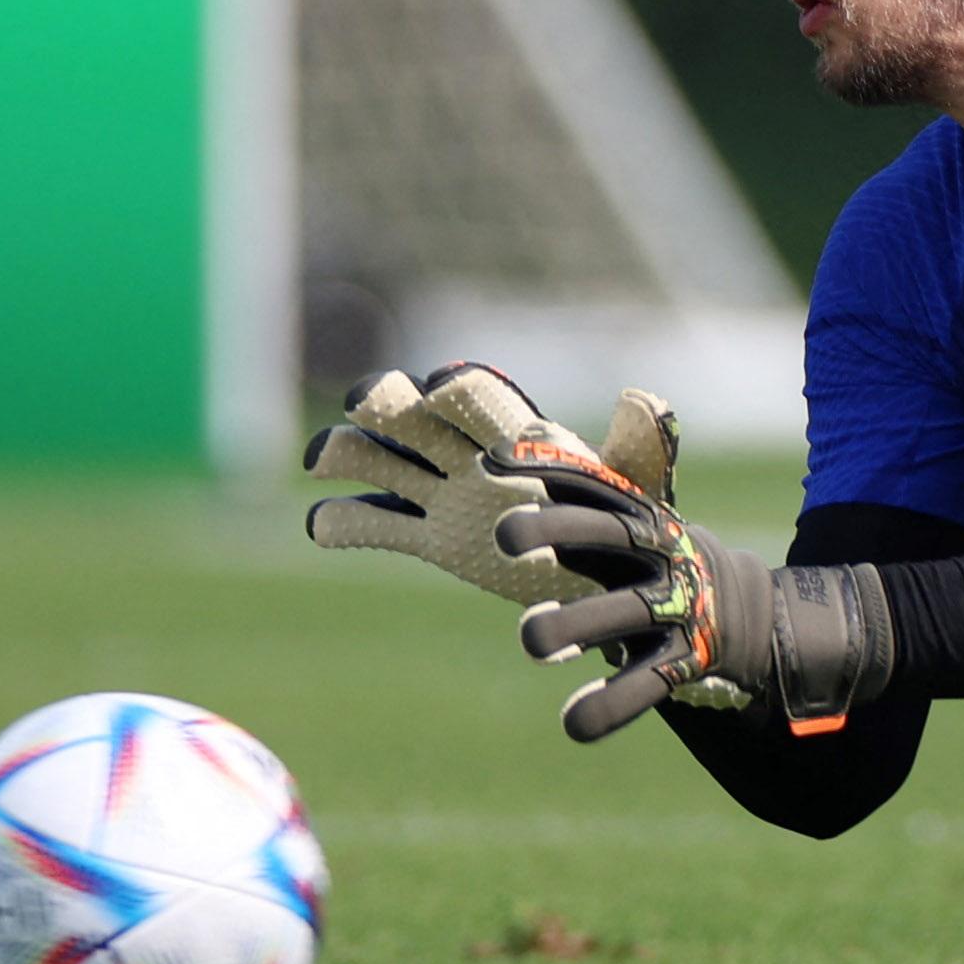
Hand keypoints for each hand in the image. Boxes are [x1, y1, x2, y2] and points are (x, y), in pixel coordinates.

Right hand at [303, 363, 676, 606]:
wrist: (606, 573)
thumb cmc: (624, 519)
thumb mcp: (637, 488)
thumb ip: (638, 448)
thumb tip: (644, 400)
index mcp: (520, 437)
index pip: (484, 400)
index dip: (462, 391)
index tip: (444, 390)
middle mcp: (473, 455)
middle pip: (421, 418)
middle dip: (390, 403)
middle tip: (364, 403)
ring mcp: (445, 495)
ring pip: (385, 464)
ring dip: (350, 452)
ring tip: (322, 456)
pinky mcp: (431, 538)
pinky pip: (379, 527)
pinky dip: (346, 523)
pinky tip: (319, 524)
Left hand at [492, 463, 896, 743]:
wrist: (752, 615)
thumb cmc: (663, 565)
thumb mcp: (634, 525)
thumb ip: (586, 493)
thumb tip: (530, 436)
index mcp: (642, 519)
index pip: (593, 484)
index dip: (549, 469)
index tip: (494, 462)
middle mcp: (660, 555)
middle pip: (609, 535)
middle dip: (559, 530)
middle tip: (504, 536)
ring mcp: (677, 606)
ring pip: (625, 612)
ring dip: (577, 623)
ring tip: (532, 638)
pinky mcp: (686, 659)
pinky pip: (647, 684)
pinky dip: (611, 705)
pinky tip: (574, 723)